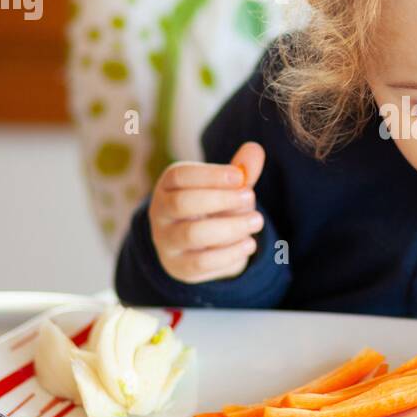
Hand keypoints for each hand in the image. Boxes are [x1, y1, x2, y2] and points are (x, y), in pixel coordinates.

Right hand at [148, 141, 266, 283]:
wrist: (199, 247)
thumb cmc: (214, 207)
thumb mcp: (227, 187)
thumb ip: (240, 171)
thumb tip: (255, 149)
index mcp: (168, 186)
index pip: (180, 176)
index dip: (210, 175)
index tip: (240, 176)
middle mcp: (160, 212)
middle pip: (182, 203)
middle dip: (220, 199)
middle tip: (250, 197)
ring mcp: (166, 241)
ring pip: (192, 234)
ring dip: (230, 227)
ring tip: (256, 221)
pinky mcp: (179, 267)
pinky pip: (202, 262)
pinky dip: (230, 253)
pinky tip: (249, 243)